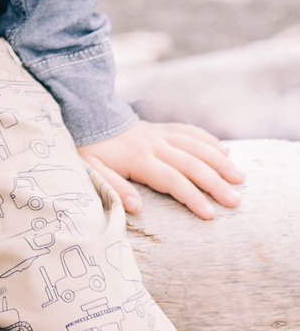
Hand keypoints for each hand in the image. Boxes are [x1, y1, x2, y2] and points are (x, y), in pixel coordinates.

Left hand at [79, 120, 244, 220]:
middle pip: (190, 164)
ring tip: (240, 177)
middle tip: (235, 201)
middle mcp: (154, 144)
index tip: (210, 215)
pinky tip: (225, 150)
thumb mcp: (92, 170)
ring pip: (195, 146)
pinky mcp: (162, 128)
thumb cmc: (91, 149)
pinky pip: (189, 131)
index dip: (192, 197)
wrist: (89, 115)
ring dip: (219, 161)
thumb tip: (136, 207)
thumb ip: (114, 187)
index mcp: (138, 159)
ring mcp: (160, 134)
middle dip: (215, 183)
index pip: (171, 180)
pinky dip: (208, 140)